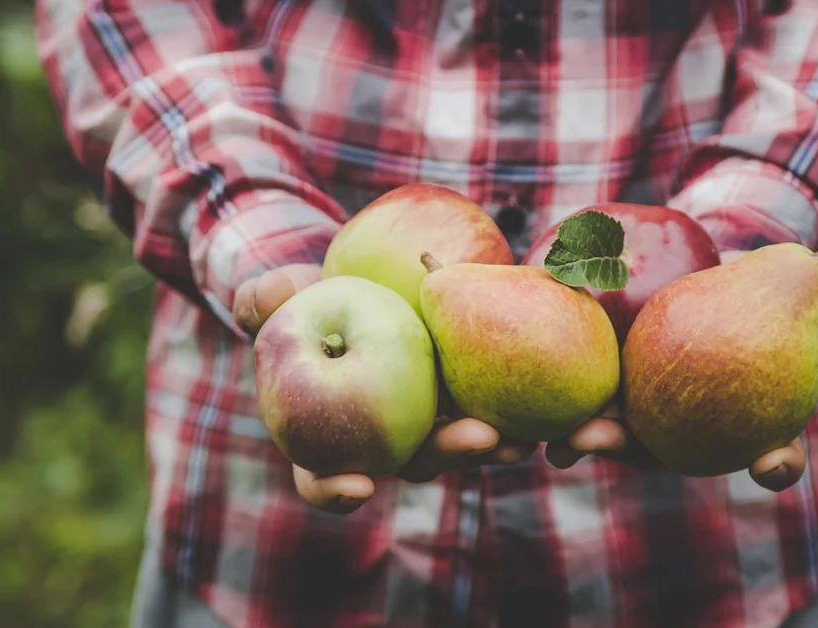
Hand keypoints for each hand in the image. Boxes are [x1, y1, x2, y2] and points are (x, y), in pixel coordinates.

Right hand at [235, 265, 534, 514]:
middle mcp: (388, 441)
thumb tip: (255, 297)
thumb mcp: (284, 295)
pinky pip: (506, 406)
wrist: (364, 283)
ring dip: (503, 443)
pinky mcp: (473, 392)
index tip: (357, 487)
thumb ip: (265, 299)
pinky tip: (562, 405)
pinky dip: (532, 410)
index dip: (335, 489)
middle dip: (451, 455)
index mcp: (331, 437)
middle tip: (479, 439)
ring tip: (530, 433)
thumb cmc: (312, 299)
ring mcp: (435, 419)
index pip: (322, 478)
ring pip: (470, 442)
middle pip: (419, 461)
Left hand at [544, 248, 817, 491]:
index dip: (773, 463)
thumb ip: (814, 291)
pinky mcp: (584, 394)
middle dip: (626, 452)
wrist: (685, 278)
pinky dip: (540, 399)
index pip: (767, 455)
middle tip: (604, 441)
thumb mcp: (773, 288)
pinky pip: (561, 397)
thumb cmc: (736, 294)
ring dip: (576, 437)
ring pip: (599, 434)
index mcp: (734, 426)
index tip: (773, 461)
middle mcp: (675, 433)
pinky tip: (515, 394)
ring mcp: (627, 420)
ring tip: (560, 432)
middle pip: (652, 452)